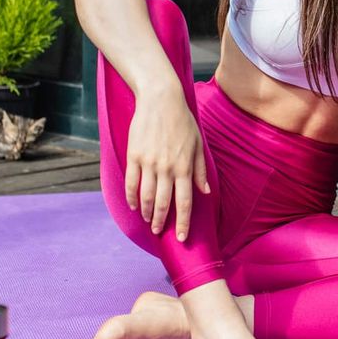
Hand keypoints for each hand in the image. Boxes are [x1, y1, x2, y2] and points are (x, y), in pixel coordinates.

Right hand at [124, 83, 210, 239]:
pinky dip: (132, 197)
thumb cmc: (182, 121)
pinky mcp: (134, 156)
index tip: (182, 238)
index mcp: (184, 167)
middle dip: (162, 222)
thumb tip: (206, 192)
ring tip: (148, 221)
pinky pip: (131, 183)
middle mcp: (167, 168)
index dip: (183, 222)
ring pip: (146, 196)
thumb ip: (200, 170)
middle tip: (160, 233)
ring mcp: (149, 163)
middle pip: (163, 203)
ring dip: (147, 213)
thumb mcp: (198, 144)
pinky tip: (134, 205)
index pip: (185, 202)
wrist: (160, 100)